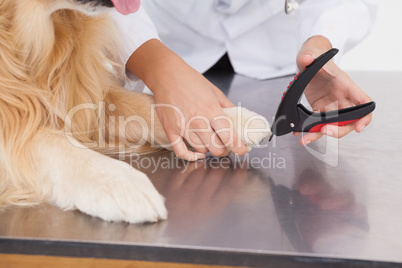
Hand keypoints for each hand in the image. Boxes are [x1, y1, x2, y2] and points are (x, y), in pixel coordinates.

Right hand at [127, 39, 248, 160]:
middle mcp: (198, 121)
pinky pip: (181, 152)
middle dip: (225, 150)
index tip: (242, 150)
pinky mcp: (170, 130)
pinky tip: (197, 154)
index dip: (239, 148)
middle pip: (216, 148)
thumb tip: (238, 119)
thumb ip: (227, 106)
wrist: (166, 74)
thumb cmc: (190, 80)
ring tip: (210, 142)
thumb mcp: (214, 90)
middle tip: (226, 146)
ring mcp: (183, 127)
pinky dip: (190, 157)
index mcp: (211, 110)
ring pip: (201, 150)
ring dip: (209, 150)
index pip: (229, 137)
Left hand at [295, 36, 372, 145]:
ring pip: (332, 125)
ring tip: (305, 138)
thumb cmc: (316, 55)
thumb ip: (310, 56)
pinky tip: (299, 132)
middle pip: (348, 120)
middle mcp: (341, 97)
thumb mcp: (312, 54)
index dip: (364, 116)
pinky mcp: (319, 108)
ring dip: (320, 134)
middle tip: (325, 131)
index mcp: (345, 85)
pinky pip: (317, 123)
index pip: (363, 102)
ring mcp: (330, 104)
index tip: (358, 127)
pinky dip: (309, 129)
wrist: (308, 59)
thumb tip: (307, 58)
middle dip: (338, 130)